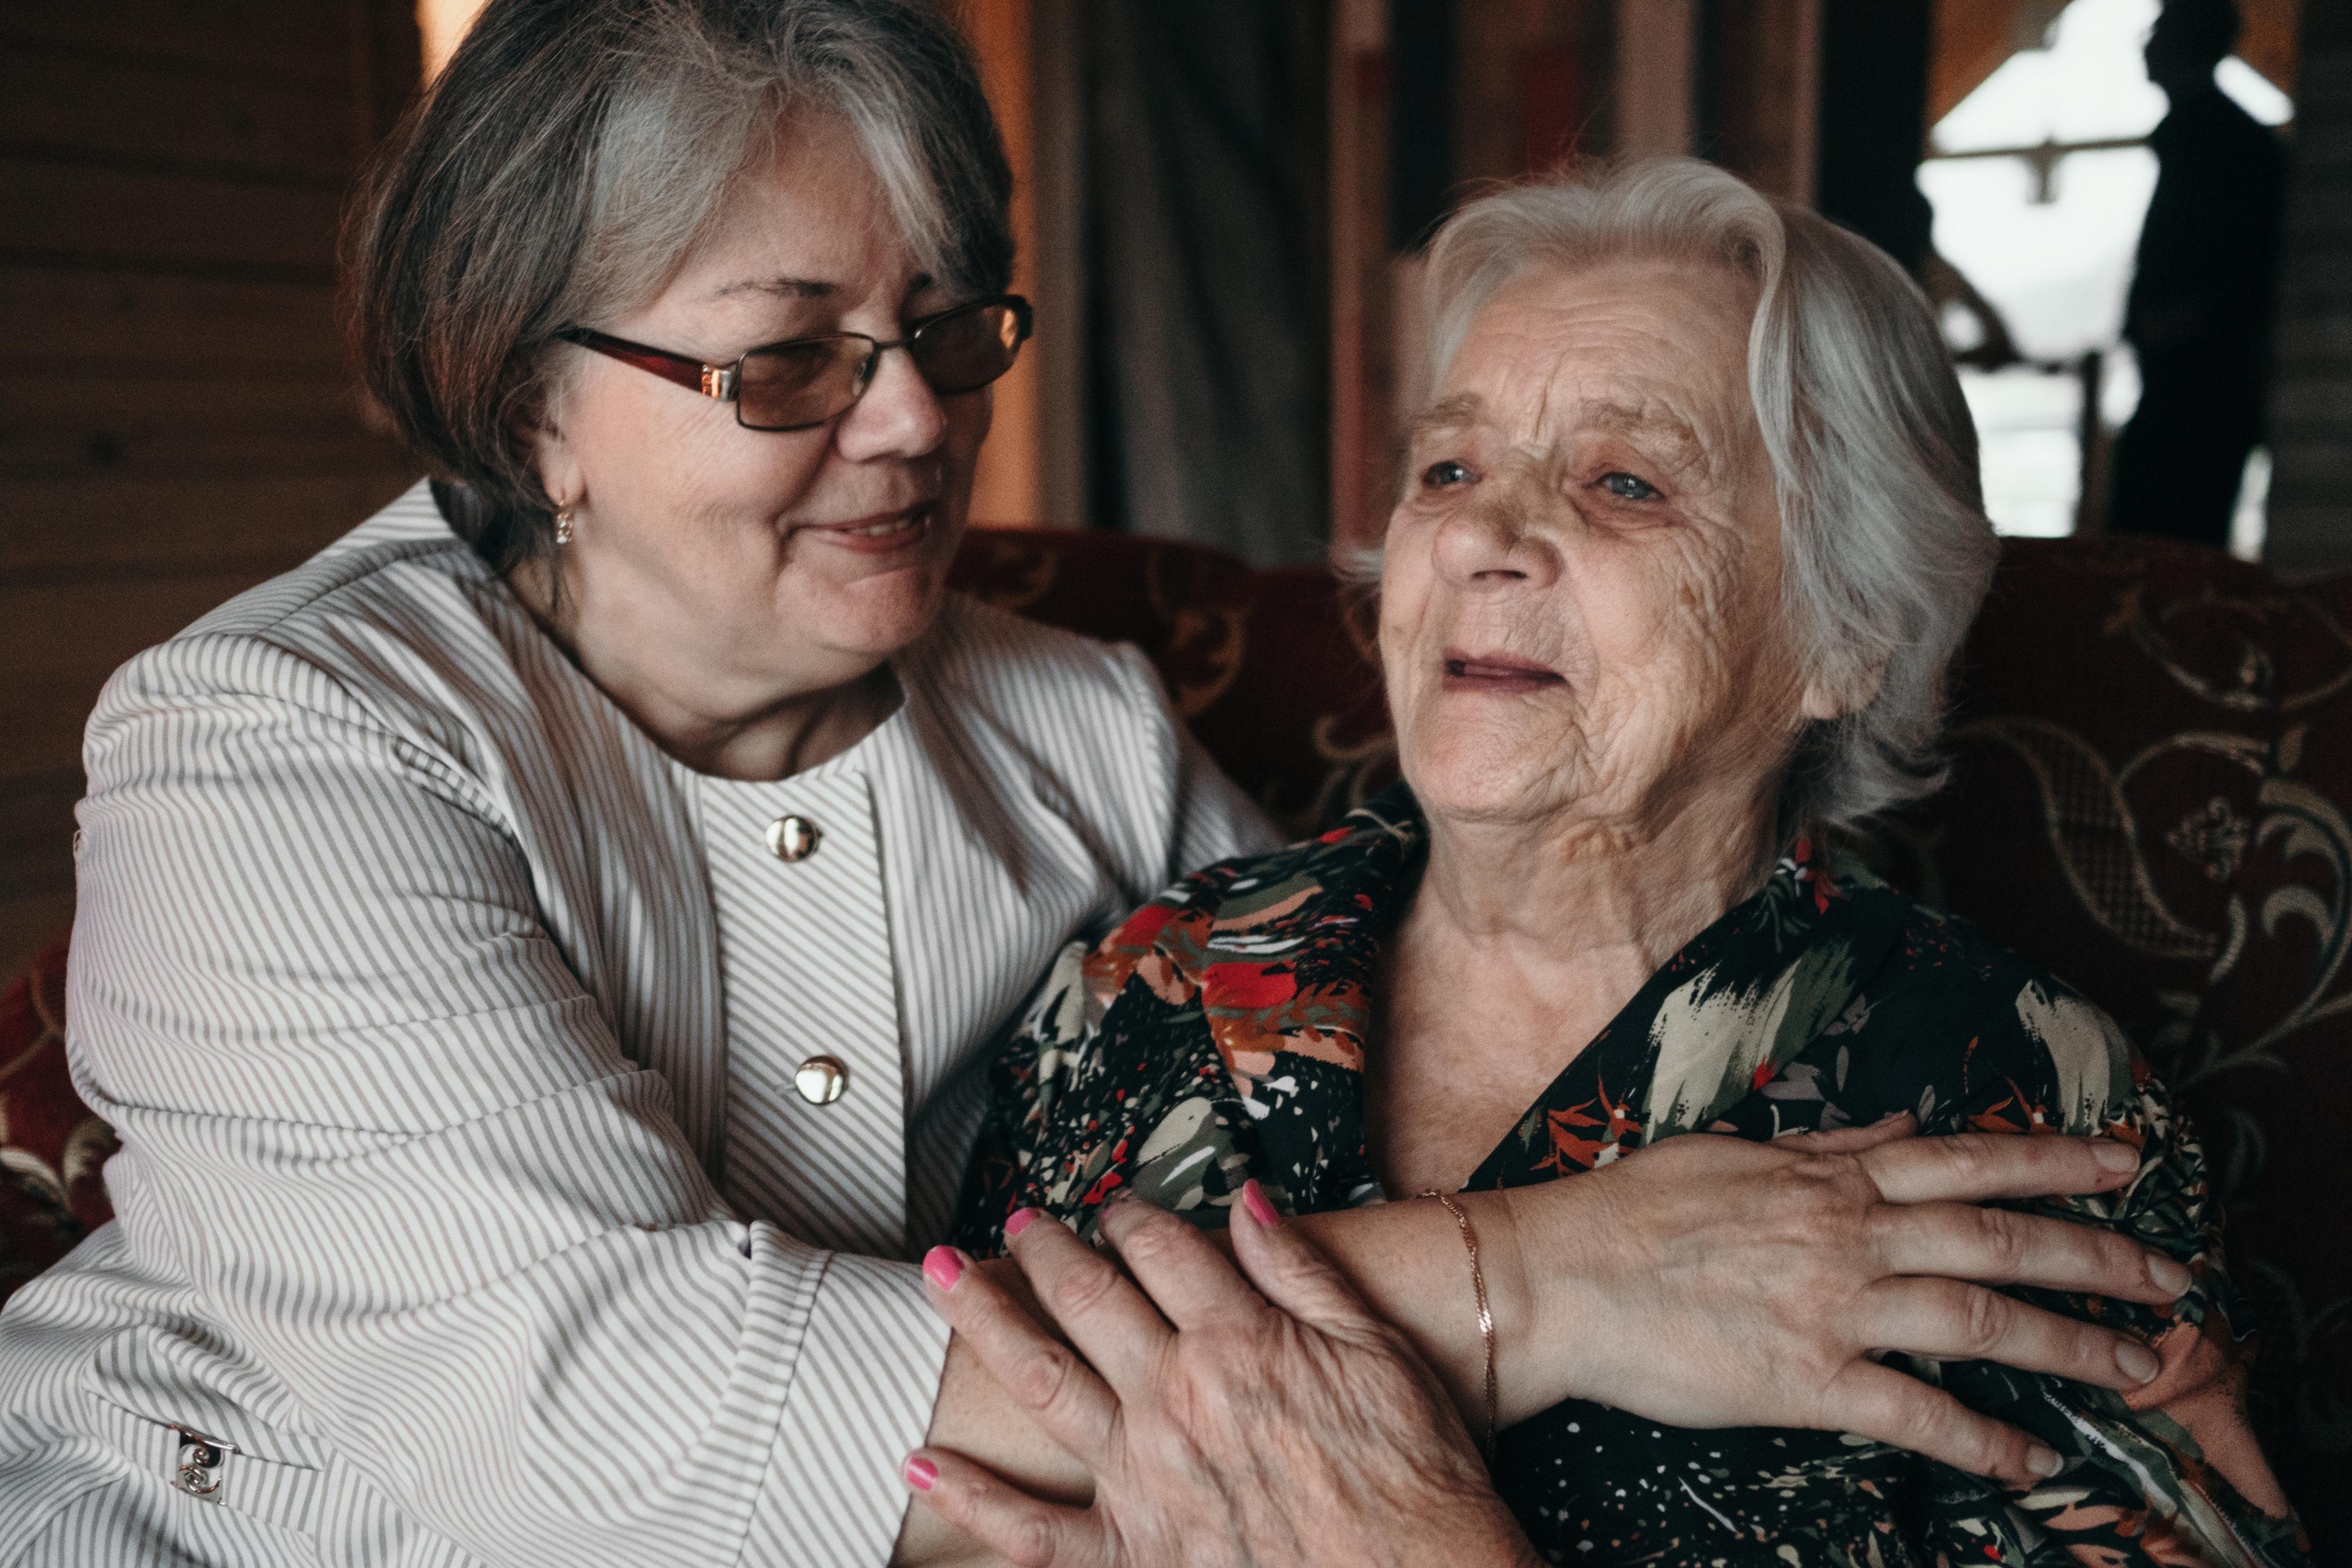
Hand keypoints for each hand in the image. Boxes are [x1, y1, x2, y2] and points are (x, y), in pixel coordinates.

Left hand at [905, 1185, 1540, 1567]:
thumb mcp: (1378, 1351)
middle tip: (1016, 1222)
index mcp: (1237, 1341)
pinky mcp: (1131, 1555)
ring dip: (984, 1320)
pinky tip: (922, 1462)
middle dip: (1044, 1248)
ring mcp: (1142, 1477)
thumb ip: (1303, 1272)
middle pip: (1087, 1297)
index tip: (1118, 1205)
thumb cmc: (1414, 1480)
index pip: (1164, 1248)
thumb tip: (1251, 1202)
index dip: (1134, 1215)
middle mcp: (1175, 1398)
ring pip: (1040, 1380)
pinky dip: (971, 1498)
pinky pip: (1032, 1531)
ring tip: (943, 1277)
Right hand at [1487, 1115, 2186, 1484]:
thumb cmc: (1632, 1212)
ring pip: (1981, 1320)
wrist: (1559, 1275)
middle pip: (2002, 1239)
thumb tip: (1897, 1129)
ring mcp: (1833, 1305)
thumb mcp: (1733, 1154)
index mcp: (1830, 1177)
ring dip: (2071, 1346)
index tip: (2126, 1160)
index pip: (1968, 1158)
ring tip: (2137, 1369)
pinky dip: (1982, 1438)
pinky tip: (2030, 1459)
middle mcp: (1848, 1234)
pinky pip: (1915, 1412)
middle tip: (2174, 1278)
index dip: (2056, 1159)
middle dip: (2100, 1257)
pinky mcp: (1805, 1379)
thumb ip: (1825, 1145)